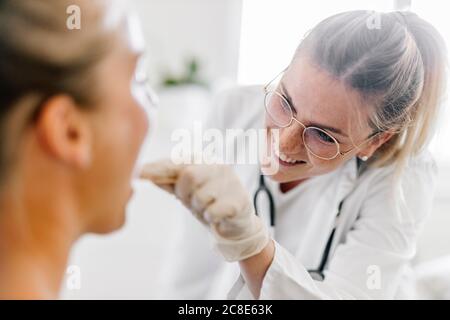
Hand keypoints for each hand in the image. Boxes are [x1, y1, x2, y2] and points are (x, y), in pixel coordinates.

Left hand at [140, 160, 269, 261]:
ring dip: (199, 208)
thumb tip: (144, 173)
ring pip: (200, 196)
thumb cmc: (210, 203)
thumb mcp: (188, 192)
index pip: (178, 162)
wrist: (238, 224)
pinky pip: (212, 212)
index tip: (137, 173)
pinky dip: (210, 217)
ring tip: (208, 208)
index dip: (158, 169)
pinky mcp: (238, 202)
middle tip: (193, 200)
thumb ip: (169, 182)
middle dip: (186, 193)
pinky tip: (218, 216)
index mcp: (205, 162)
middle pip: (189, 175)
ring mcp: (230, 183)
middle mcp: (219, 168)